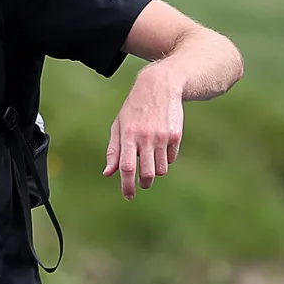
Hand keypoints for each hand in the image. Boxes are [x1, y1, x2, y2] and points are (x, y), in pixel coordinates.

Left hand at [103, 64, 184, 199]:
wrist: (160, 87)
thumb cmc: (134, 109)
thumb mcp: (119, 126)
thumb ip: (113, 151)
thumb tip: (108, 173)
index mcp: (128, 135)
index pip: (127, 167)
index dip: (127, 185)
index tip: (128, 196)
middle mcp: (146, 137)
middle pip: (147, 173)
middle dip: (144, 183)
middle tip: (142, 183)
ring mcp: (162, 137)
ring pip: (161, 169)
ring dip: (155, 171)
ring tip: (151, 160)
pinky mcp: (176, 135)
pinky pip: (171, 159)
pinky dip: (165, 159)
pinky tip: (161, 146)